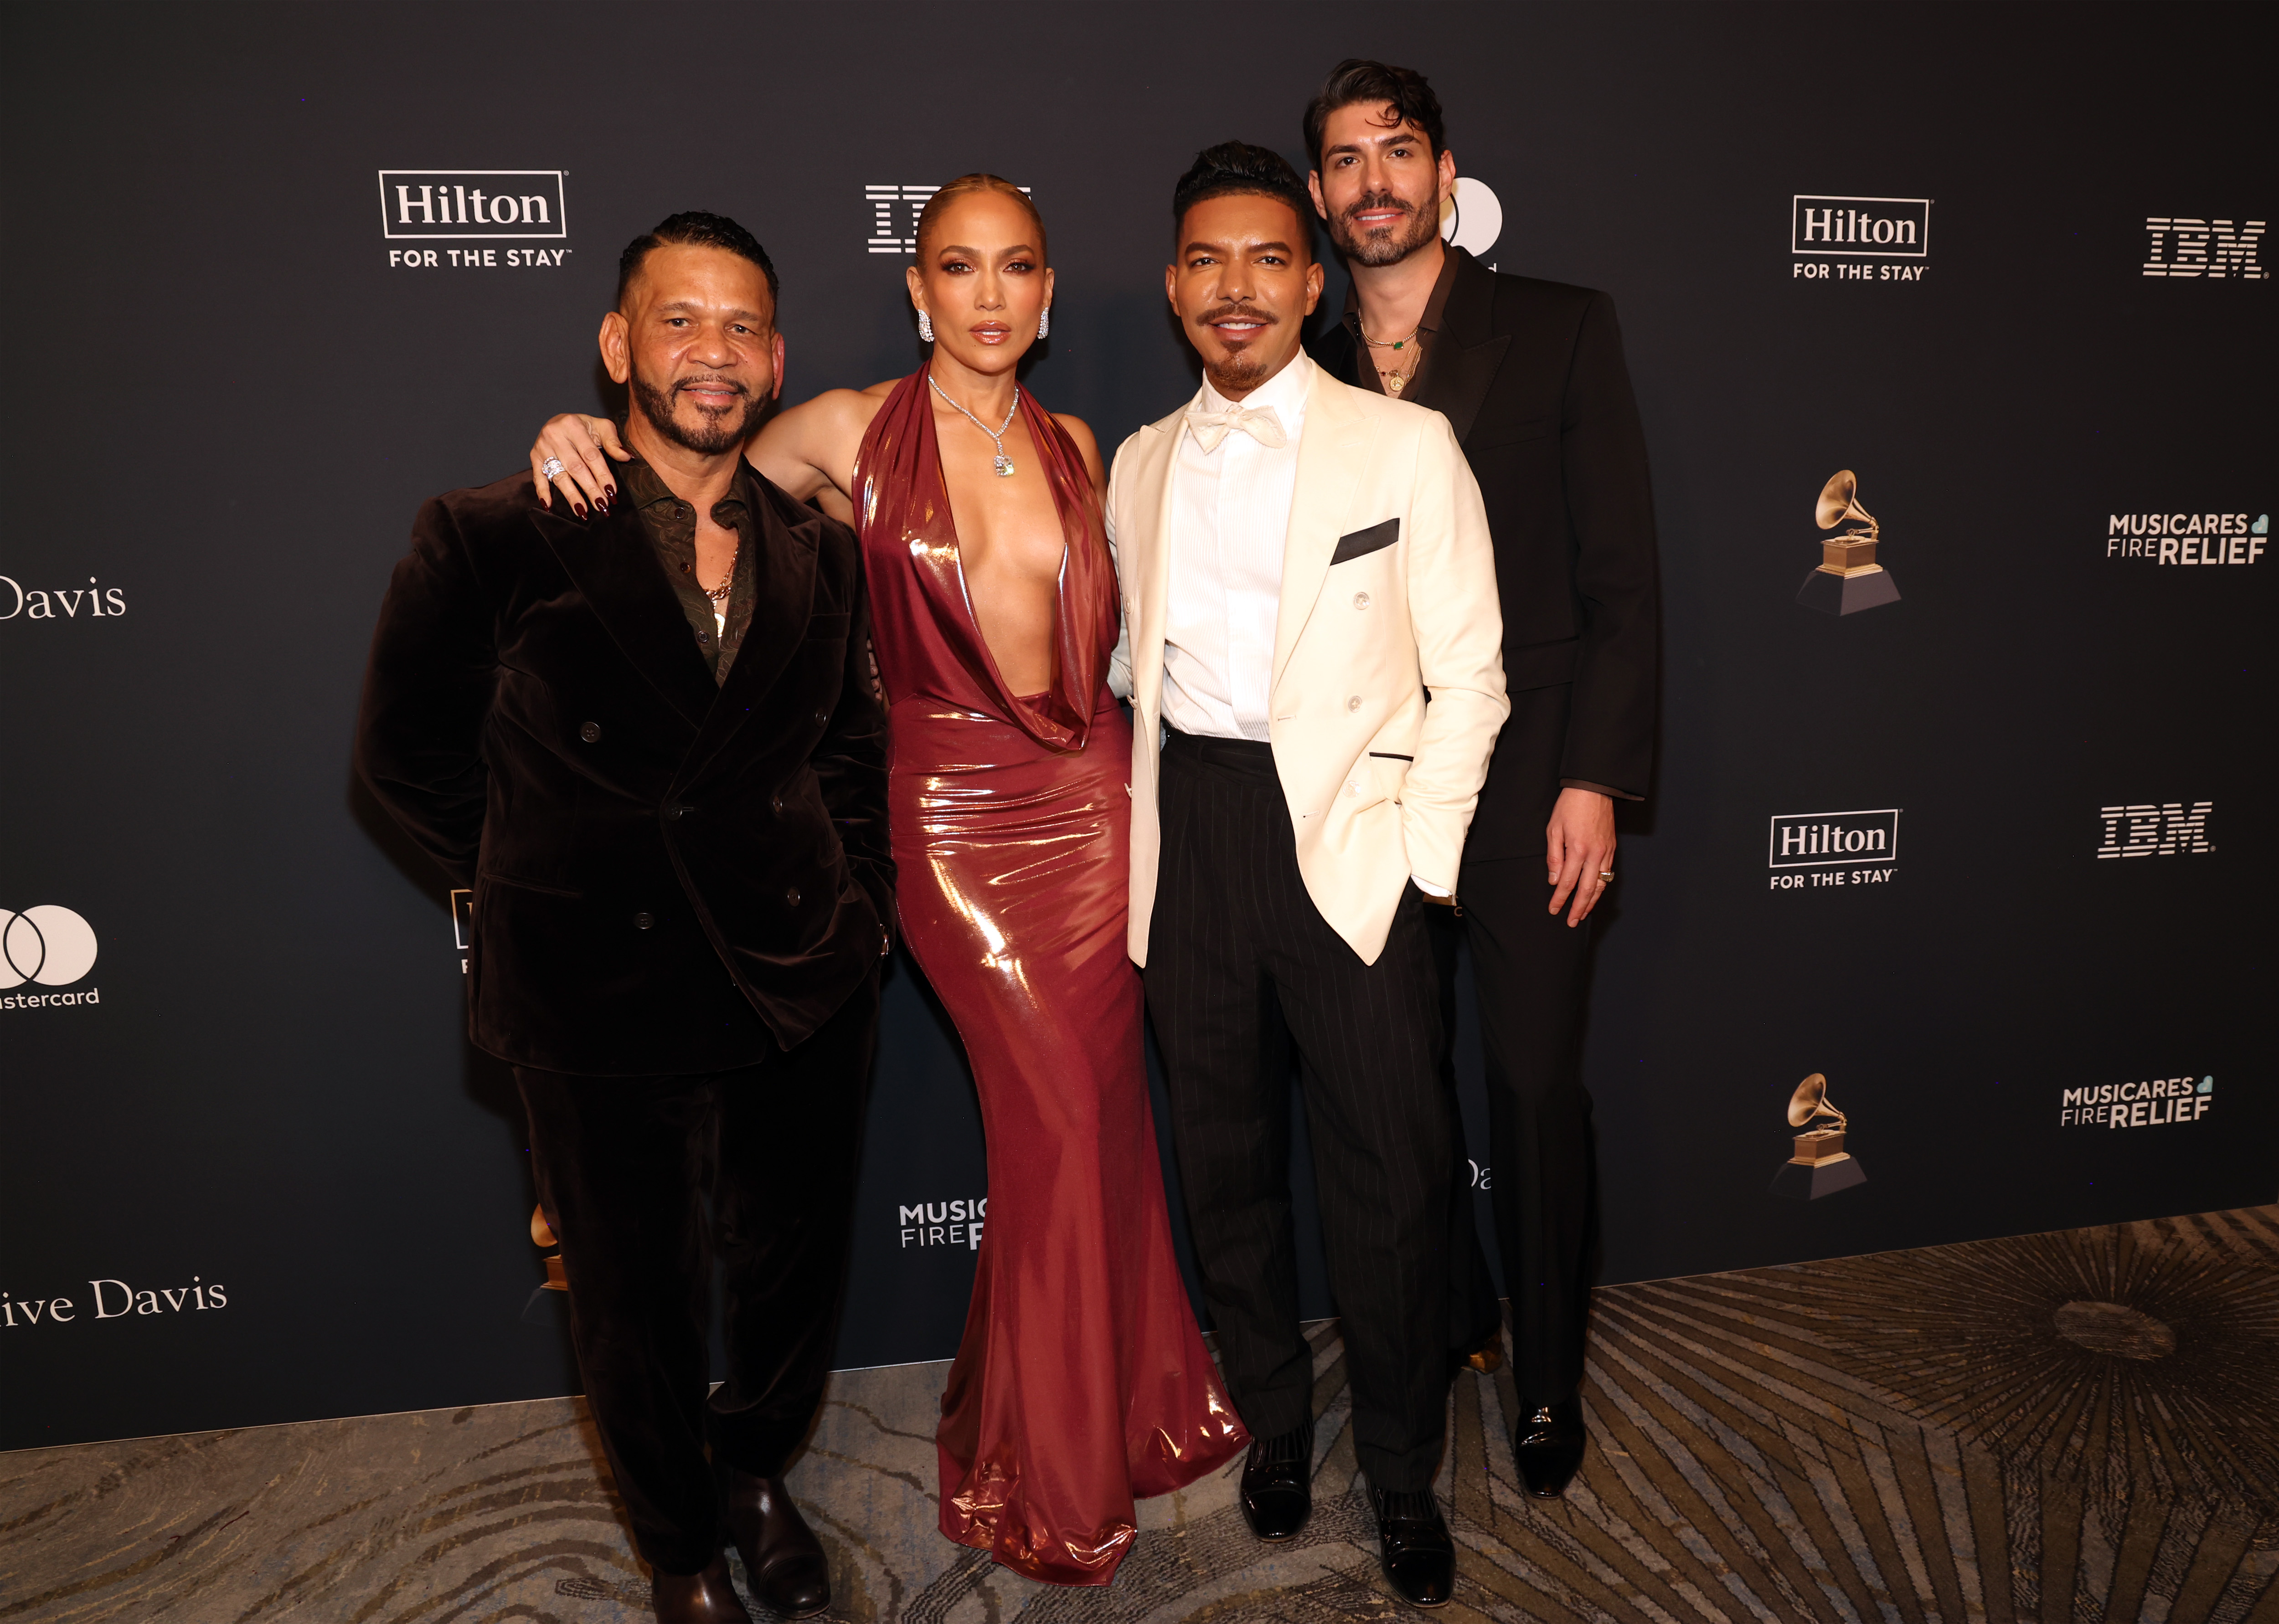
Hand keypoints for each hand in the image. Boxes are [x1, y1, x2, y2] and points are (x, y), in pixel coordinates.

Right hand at [529, 414, 628, 514]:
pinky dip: (542, 491)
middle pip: (576, 468)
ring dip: (572, 496)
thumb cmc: (584, 426)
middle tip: (601, 505)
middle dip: (590, 489)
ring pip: (559, 475)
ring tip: (583, 512)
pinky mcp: (534, 456)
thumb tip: (627, 457)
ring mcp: (542, 447)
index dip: (602, 474)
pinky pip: (538, 476)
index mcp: (573, 425)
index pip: (591, 455)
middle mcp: (555, 435)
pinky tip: (549, 505)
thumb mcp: (601, 426)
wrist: (559, 420)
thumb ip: (613, 442)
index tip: (611, 492)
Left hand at [1545, 788, 1615, 926]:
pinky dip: (1601, 887)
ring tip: (1583, 914)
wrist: (1594, 788)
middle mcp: (1595, 854)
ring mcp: (1606, 852)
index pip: (1567, 882)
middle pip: (1587, 889)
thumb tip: (1553, 880)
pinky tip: (1595, 894)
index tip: (1554, 909)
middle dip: (1578, 908)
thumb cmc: (1570, 806)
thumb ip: (1554, 857)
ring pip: (1601, 884)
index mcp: (1577, 849)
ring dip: (1592, 902)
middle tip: (1571, 922)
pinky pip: (1608, 874)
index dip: (1560, 899)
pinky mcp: (1612, 848)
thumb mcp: (1553, 829)